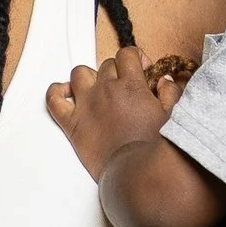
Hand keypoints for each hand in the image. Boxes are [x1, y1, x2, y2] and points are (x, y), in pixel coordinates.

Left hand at [45, 44, 183, 181]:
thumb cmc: (153, 147)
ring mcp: (86, 105)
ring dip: (88, 78)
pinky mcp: (72, 123)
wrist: (135, 171)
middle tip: (123, 89)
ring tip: (97, 89)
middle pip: (106, 65)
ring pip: (79, 74)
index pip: (127, 54)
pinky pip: (54, 100)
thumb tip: (164, 80)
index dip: (134, 60)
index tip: (140, 72)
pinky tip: (64, 93)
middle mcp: (106, 89)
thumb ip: (169, 92)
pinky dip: (56, 92)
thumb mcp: (171, 114)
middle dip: (116, 72)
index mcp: (131, 85)